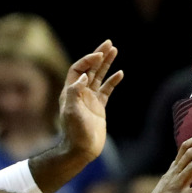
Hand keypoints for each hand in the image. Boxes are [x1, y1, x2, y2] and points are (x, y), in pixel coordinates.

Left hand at [57, 41, 123, 161]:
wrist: (81, 149)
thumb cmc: (74, 132)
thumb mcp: (71, 112)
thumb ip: (75, 93)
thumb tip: (83, 77)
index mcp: (70, 92)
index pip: (78, 70)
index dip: (87, 61)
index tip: (98, 55)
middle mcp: (80, 92)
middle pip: (90, 69)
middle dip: (99, 55)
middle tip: (109, 43)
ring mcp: (90, 99)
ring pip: (99, 76)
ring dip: (106, 64)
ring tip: (115, 51)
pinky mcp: (100, 107)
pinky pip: (107, 89)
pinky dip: (113, 81)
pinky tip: (120, 73)